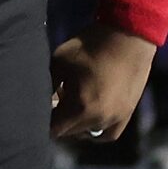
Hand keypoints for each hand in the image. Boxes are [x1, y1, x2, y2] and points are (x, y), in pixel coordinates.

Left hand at [50, 25, 155, 141]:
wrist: (127, 35)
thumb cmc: (90, 45)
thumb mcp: (59, 62)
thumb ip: (47, 87)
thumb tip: (39, 103)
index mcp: (81, 108)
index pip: (54, 130)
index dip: (43, 121)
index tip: (39, 107)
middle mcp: (100, 120)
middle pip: (70, 133)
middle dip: (60, 120)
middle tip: (56, 99)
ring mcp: (116, 119)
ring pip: (87, 134)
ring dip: (77, 124)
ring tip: (74, 102)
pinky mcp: (127, 114)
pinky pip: (107, 133)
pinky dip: (96, 128)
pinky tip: (90, 113)